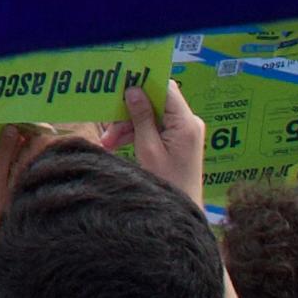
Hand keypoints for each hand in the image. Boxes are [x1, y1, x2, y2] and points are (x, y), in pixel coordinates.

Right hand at [117, 72, 209, 209]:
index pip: (166, 88)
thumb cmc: (167, 184)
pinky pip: (156, 128)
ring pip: (152, 116)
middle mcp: (189, 123)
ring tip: (108, 142)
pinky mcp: (179, 141)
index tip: (122, 86)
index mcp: (186, 123)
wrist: (181, 213)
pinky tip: (118, 145)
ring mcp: (185, 132)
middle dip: (130, 112)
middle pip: (156, 103)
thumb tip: (132, 90)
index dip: (144, 84)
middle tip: (108, 127)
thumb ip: (141, 118)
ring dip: (130, 125)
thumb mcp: (148, 149)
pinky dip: (138, 134)